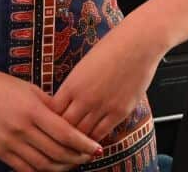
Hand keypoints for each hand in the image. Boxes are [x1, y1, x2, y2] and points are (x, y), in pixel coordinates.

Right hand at [0, 66, 101, 171]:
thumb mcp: (28, 89)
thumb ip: (49, 106)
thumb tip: (71, 122)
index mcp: (31, 109)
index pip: (65, 133)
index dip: (84, 143)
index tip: (97, 147)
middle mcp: (21, 129)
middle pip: (57, 152)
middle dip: (77, 157)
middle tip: (89, 156)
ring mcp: (9, 142)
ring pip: (43, 165)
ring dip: (63, 167)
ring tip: (74, 163)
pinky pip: (25, 169)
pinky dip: (42, 171)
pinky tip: (53, 167)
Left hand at [51, 23, 161, 142]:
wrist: (138, 44)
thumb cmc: (111, 48)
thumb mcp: (83, 66)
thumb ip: (74, 86)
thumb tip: (65, 101)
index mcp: (72, 84)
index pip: (52, 112)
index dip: (50, 120)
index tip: (50, 124)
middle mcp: (84, 98)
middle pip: (65, 126)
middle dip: (60, 134)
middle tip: (59, 139)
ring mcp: (102, 106)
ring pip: (82, 134)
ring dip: (77, 140)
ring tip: (73, 144)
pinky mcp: (120, 112)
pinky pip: (101, 133)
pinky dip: (94, 140)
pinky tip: (91, 142)